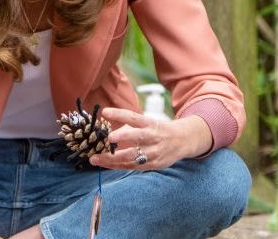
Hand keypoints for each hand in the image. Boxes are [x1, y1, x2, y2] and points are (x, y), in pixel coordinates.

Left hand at [87, 108, 211, 170]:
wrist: (182, 141)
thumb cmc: (157, 130)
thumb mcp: (148, 123)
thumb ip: (130, 127)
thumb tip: (109, 131)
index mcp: (150, 123)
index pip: (133, 117)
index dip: (119, 114)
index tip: (105, 111)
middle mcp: (153, 137)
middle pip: (137, 137)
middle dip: (123, 136)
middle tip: (109, 137)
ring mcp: (154, 152)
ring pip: (132, 157)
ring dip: (112, 159)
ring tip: (95, 159)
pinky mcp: (154, 164)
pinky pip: (133, 166)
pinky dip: (118, 166)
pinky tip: (105, 165)